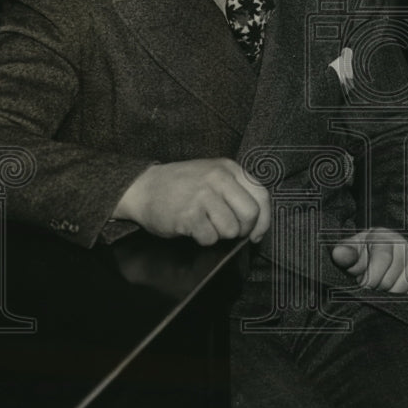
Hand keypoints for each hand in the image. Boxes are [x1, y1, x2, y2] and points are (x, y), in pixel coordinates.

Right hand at [113, 158, 269, 245]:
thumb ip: (237, 192)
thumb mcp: (213, 177)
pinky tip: (193, 228)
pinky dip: (204, 239)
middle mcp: (218, 178)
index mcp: (229, 168)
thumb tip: (259, 226)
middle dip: (243, 230)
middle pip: (250, 214)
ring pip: (231, 229)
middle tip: (229, 231)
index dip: (264, 219)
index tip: (256, 233)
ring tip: (206, 225)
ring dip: (220, 235)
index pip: (262, 195)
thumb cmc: (182, 187)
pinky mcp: (189, 214)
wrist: (143, 187)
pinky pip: (210, 238)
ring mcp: (203, 195)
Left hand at [331, 227, 407, 294]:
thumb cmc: (362, 254)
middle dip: (375, 289)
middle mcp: (404, 244)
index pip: (382, 259)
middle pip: (390, 279)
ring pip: (401, 289)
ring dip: (387, 295)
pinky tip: (392, 290)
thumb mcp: (350, 252)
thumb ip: (344, 253)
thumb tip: (338, 254)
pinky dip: (401, 298)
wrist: (380, 255)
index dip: (370, 278)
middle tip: (368, 286)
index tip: (362, 286)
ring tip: (379, 287)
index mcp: (383, 236)